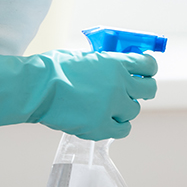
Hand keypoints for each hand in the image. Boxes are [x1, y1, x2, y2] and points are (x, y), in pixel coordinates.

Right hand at [0, 46, 157, 140]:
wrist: (37, 88)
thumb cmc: (54, 68)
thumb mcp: (85, 56)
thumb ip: (105, 62)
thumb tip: (115, 65)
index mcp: (116, 63)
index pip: (148, 65)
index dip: (147, 68)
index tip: (143, 71)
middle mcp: (120, 84)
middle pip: (149, 89)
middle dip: (143, 89)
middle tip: (133, 91)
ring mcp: (112, 107)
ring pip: (134, 110)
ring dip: (125, 108)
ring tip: (111, 107)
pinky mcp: (101, 126)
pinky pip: (123, 130)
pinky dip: (118, 126)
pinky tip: (109, 122)